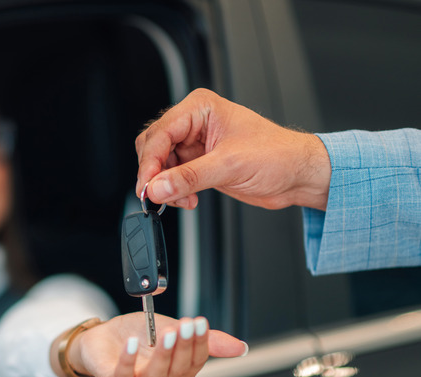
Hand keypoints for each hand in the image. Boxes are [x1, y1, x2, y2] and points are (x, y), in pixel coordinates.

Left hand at [59, 312, 247, 376]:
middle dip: (185, 346)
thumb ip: (204, 339)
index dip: (201, 343)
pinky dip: (129, 359)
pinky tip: (133, 344)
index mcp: (177, 373)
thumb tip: (240, 347)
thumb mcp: (171, 329)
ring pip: (156, 376)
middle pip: (179, 370)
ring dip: (163, 354)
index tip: (201, 322)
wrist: (101, 337)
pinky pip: (123, 375)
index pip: (196, 362)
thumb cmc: (136, 335)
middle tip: (188, 325)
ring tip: (167, 333)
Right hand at [135, 88, 330, 210]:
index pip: (160, 134)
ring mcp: (195, 144)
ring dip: (165, 186)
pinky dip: (174, 191)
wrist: (298, 175)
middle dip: (154, 174)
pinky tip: (188, 198)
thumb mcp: (230, 166)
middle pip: (153, 147)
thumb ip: (189, 177)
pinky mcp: (199, 163)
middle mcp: (194, 123)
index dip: (150, 163)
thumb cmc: (278, 155)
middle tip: (157, 195)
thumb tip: (157, 187)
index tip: (146, 186)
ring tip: (181, 199)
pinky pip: (172, 178)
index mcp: (200, 108)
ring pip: (160, 165)